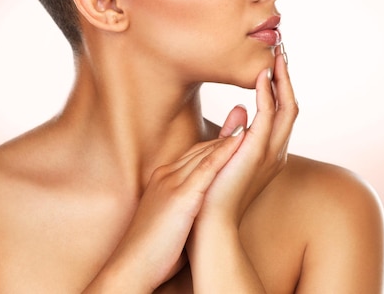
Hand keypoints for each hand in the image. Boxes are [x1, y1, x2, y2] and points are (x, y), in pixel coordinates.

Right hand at [85, 134, 242, 291]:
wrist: (132, 266)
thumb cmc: (152, 252)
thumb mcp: (168, 220)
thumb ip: (184, 208)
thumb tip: (200, 210)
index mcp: (162, 180)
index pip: (193, 156)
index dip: (216, 146)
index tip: (235, 136)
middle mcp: (166, 175)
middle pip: (200, 149)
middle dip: (225, 134)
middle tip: (247, 117)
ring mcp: (171, 183)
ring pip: (205, 153)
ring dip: (230, 137)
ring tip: (252, 122)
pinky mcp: (180, 196)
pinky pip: (207, 167)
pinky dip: (225, 151)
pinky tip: (242, 140)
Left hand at [196, 46, 297, 226]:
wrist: (209, 223)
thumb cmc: (214, 193)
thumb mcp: (226, 156)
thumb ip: (233, 133)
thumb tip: (238, 109)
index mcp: (268, 152)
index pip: (280, 111)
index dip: (279, 86)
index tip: (273, 62)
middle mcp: (275, 151)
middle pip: (289, 104)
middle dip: (286, 77)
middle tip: (282, 49)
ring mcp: (269, 152)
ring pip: (285, 106)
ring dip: (282, 79)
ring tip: (277, 53)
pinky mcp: (256, 152)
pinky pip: (267, 116)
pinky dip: (267, 94)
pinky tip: (262, 75)